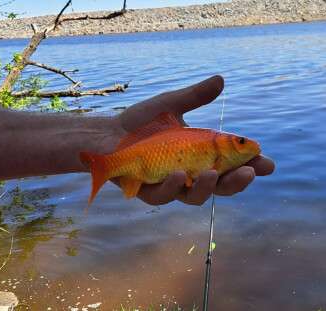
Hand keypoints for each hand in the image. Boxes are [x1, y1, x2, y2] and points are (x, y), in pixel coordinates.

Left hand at [112, 75, 274, 205]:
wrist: (107, 134)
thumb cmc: (139, 123)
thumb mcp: (170, 106)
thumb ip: (194, 97)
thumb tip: (221, 80)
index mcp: (197, 156)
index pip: (229, 164)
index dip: (249, 165)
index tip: (268, 162)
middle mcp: (187, 174)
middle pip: (218, 186)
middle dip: (236, 182)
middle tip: (250, 172)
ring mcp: (167, 184)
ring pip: (193, 196)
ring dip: (207, 188)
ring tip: (213, 174)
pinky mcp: (146, 191)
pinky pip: (162, 195)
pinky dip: (171, 186)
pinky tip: (178, 175)